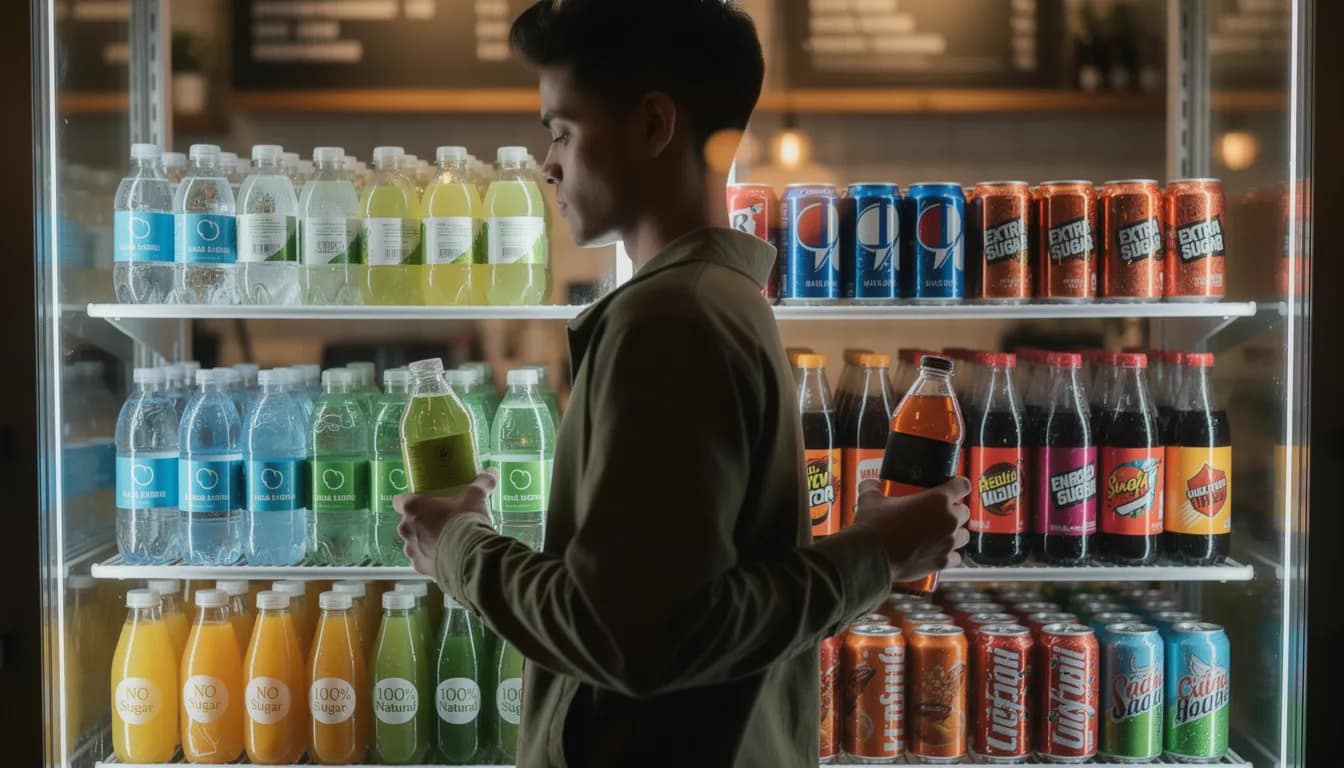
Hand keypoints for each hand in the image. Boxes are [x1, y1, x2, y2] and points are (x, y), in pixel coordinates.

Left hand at [394, 471, 496, 576]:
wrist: (469, 556)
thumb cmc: (465, 522)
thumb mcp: (475, 498)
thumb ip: (482, 483)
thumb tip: (492, 472)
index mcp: (413, 508)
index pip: (400, 501)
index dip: (409, 501)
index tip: (423, 502)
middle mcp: (406, 528)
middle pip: (407, 522)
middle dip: (420, 522)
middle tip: (440, 521)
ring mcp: (411, 550)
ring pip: (413, 543)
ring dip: (424, 541)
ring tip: (445, 541)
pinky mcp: (420, 567)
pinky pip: (421, 560)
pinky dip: (431, 558)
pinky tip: (446, 557)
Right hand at [851, 477, 971, 582]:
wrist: (870, 557)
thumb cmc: (874, 526)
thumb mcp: (871, 499)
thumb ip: (873, 487)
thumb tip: (872, 484)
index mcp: (938, 499)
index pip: (963, 485)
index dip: (958, 485)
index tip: (953, 488)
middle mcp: (949, 519)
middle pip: (964, 511)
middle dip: (954, 511)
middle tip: (938, 514)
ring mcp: (948, 542)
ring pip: (964, 535)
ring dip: (956, 533)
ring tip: (941, 534)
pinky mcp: (943, 561)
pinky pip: (956, 557)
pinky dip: (950, 555)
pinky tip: (938, 553)